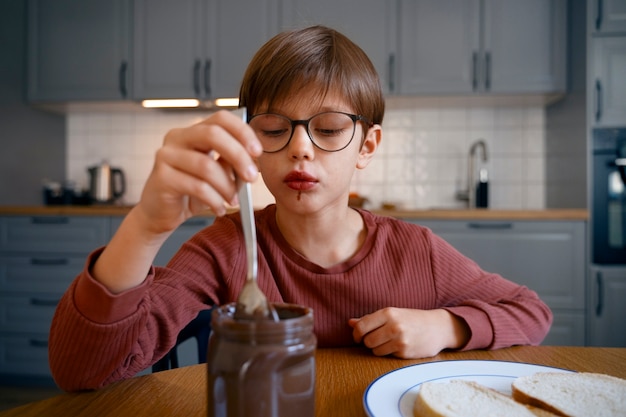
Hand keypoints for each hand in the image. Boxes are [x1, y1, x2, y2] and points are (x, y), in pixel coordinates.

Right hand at [137, 110, 261, 234]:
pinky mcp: (161, 177)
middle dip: (238, 156)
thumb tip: (253, 160)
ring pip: (206, 166)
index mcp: (193, 132)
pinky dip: (214, 200)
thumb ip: (231, 162)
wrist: (160, 213)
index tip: (258, 152)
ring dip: (227, 186)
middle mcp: (177, 138)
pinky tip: (219, 209)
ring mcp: (166, 156)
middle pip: (213, 134)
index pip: (220, 118)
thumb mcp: (217, 174)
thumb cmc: (190, 191)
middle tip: (252, 177)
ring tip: (233, 201)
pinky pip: (197, 187)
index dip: (242, 131)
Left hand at [348, 307, 469, 358]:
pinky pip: (387, 356)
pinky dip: (389, 353)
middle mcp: (393, 326)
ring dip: (378, 348)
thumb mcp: (392, 314)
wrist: (438, 327)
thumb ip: (370, 319)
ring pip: (375, 350)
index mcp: (388, 313)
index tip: (358, 337)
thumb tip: (350, 322)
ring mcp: (399, 340)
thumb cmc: (412, 319)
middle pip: (367, 340)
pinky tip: (398, 346)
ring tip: (388, 342)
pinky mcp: (405, 352)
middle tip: (376, 339)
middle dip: (368, 342)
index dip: (356, 334)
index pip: (361, 326)